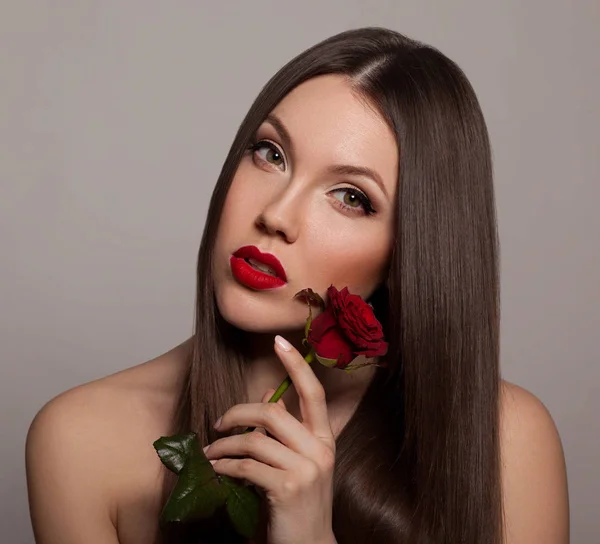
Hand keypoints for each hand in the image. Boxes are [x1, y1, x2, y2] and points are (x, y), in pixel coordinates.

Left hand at [203, 335, 336, 543]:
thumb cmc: (299, 501)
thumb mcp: (297, 461)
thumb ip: (284, 428)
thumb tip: (266, 396)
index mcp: (324, 438)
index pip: (313, 393)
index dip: (296, 366)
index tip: (279, 341)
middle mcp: (320, 449)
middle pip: (272, 413)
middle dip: (237, 413)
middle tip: (219, 424)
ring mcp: (305, 469)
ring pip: (254, 440)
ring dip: (224, 445)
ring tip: (211, 454)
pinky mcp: (286, 489)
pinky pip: (245, 466)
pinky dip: (224, 466)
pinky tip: (216, 470)